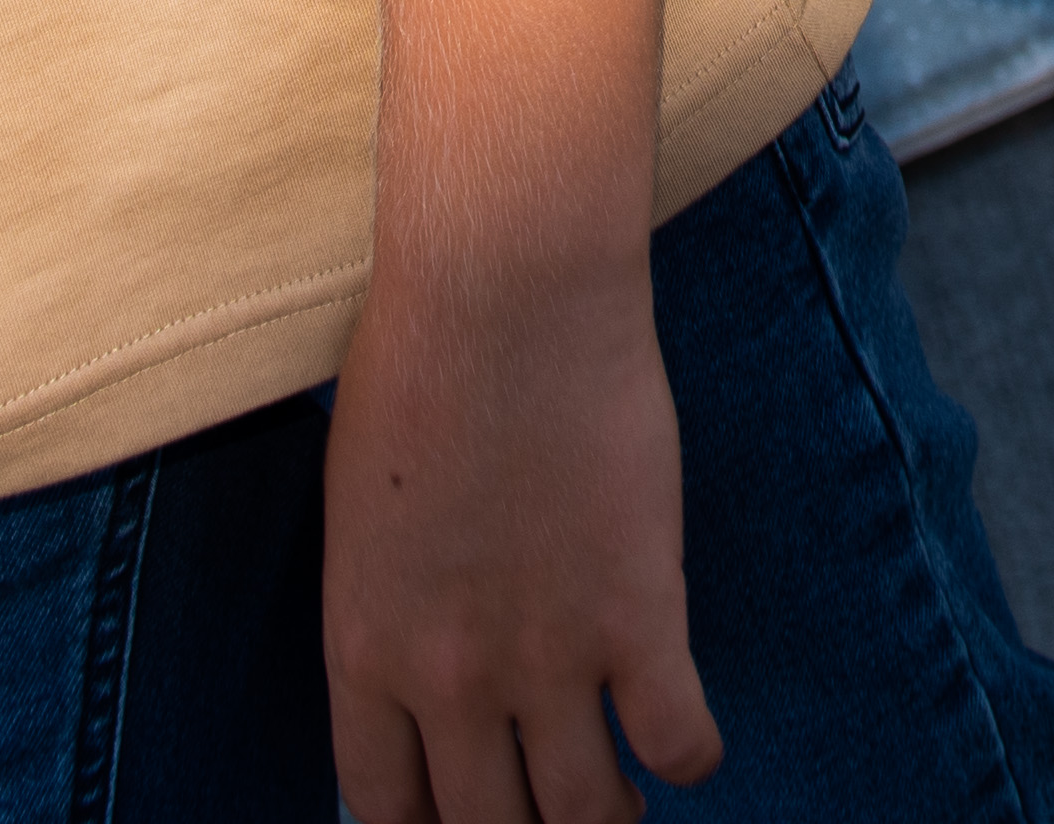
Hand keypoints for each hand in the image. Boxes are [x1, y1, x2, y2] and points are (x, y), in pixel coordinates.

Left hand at [325, 256, 719, 819]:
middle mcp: (450, 676)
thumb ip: (390, 602)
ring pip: (586, 818)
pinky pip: (680, 746)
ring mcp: (548, 655)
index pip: (385, 809)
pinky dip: (688, 754)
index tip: (456, 813)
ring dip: (605, 815)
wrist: (503, 283)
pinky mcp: (639, 617)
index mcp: (366, 644)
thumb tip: (421, 671)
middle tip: (543, 803)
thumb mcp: (364, 506)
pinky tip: (680, 727)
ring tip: (619, 795)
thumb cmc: (418, 358)